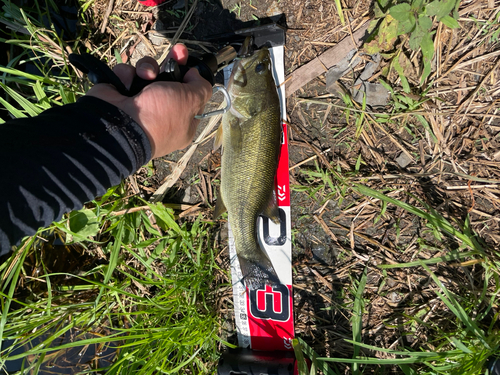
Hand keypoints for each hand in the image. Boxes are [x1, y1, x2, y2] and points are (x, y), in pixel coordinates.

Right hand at [87, 44, 211, 158]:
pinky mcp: (119, 95)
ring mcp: (139, 105)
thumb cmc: (161, 116)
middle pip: (171, 81)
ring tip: (146, 76)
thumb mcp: (191, 101)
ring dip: (148, 69)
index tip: (192, 68)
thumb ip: (201, 87)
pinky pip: (127, 76)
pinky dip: (127, 76)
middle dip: (174, 63)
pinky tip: (127, 83)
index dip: (192, 82)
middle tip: (178, 50)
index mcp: (181, 123)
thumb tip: (195, 76)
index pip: (191, 99)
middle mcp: (160, 115)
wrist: (119, 124)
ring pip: (148, 74)